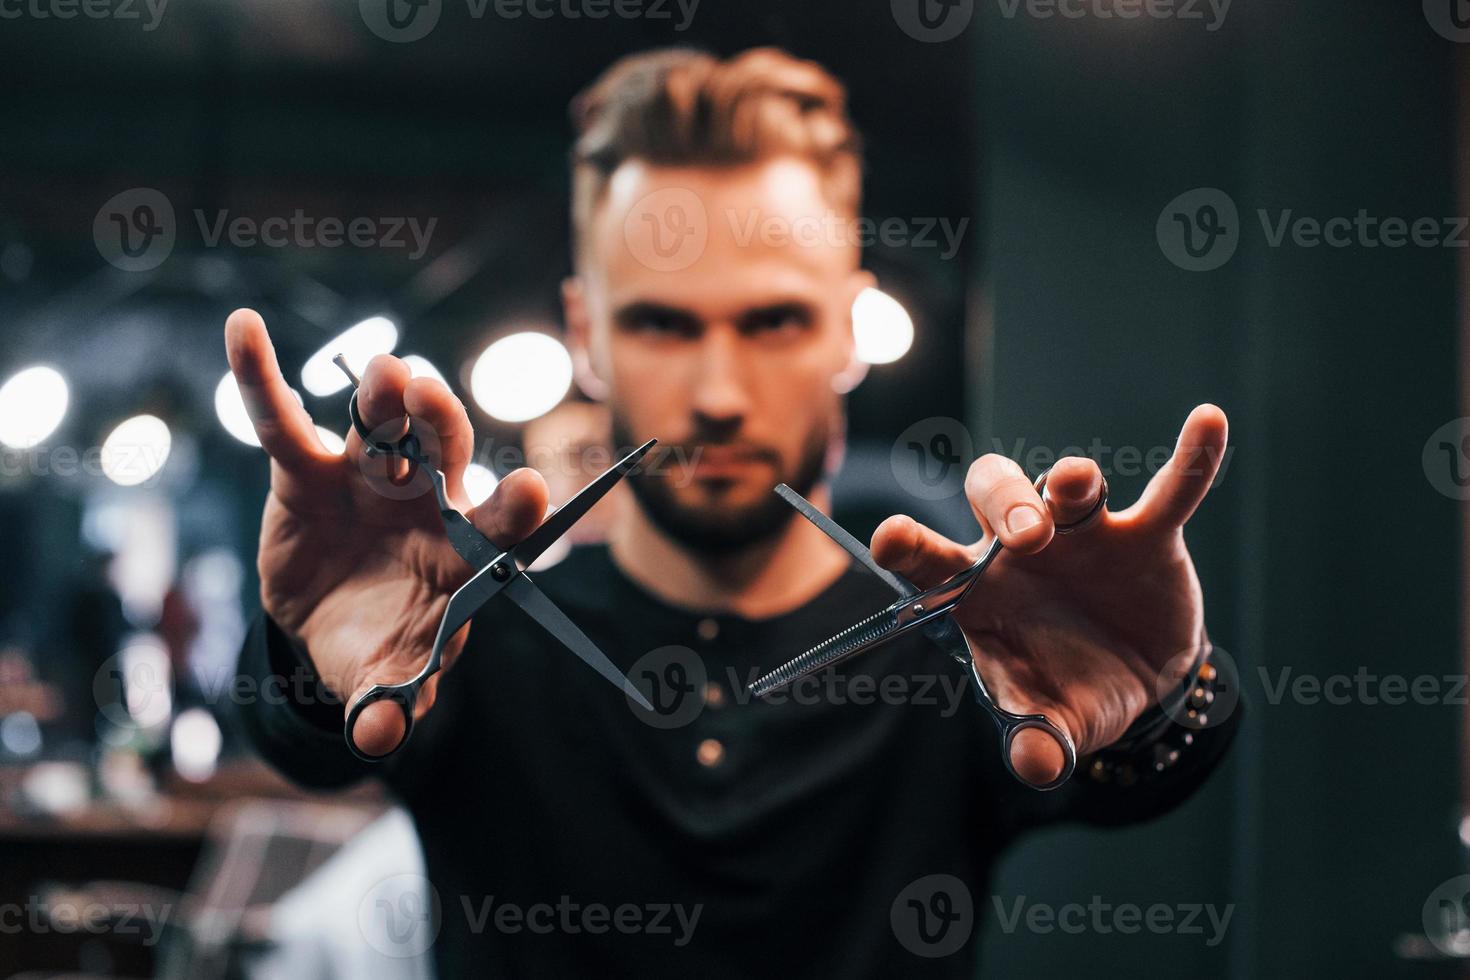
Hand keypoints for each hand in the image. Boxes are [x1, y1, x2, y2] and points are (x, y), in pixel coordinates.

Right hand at [225, 308, 549, 756]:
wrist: (333, 623)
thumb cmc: (381, 645)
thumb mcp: (385, 679)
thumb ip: (390, 702)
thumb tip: (381, 740)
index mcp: (464, 549)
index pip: (500, 524)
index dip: (514, 509)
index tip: (530, 491)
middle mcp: (427, 499)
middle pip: (444, 453)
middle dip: (441, 427)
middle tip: (434, 402)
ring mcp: (372, 475)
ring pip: (383, 425)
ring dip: (384, 398)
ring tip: (386, 375)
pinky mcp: (309, 468)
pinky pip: (284, 420)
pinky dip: (261, 377)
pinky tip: (243, 328)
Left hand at [870, 406, 1228, 787]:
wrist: (1135, 683)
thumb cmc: (1065, 689)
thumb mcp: (1051, 722)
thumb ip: (1036, 740)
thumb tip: (1036, 765)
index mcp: (976, 588)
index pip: (926, 555)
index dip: (906, 541)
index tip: (891, 538)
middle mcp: (1021, 548)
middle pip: (994, 494)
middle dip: (1007, 507)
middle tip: (1028, 539)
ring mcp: (1084, 535)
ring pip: (1068, 486)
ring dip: (1071, 482)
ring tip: (1079, 486)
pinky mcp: (1148, 535)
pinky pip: (1171, 490)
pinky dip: (1192, 460)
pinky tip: (1210, 421)